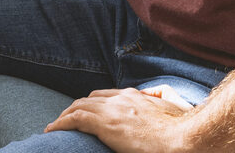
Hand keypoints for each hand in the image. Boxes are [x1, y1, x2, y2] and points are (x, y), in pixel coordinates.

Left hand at [45, 88, 190, 152]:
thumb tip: (159, 101)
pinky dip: (61, 123)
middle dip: (77, 107)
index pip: (107, 95)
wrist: (183, 139)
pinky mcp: (105, 124)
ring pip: (79, 106)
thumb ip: (164, 101)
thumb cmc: (183, 130)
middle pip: (90, 99)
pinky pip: (74, 119)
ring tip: (56, 125)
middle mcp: (121, 99)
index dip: (95, 103)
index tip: (88, 111)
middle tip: (68, 119)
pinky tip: (51, 130)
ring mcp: (112, 110)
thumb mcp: (175, 109)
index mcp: (136, 97)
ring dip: (65, 115)